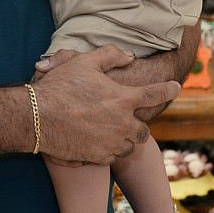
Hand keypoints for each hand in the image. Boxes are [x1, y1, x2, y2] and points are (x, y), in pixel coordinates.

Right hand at [33, 46, 180, 165]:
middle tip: (127, 119)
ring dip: (125, 138)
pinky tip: (97, 142)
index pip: (156, 94)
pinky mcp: (99, 157)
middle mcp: (124, 123)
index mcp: (124, 98)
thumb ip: (110, 55)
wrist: (37, 118)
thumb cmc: (60, 87)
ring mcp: (113, 142)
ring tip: (110, 131)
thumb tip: (129, 55)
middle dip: (139, 124)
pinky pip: (114, 156)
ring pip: (130, 145)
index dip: (168, 89)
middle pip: (144, 129)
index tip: (176, 87)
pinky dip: (110, 150)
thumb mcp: (84, 62)